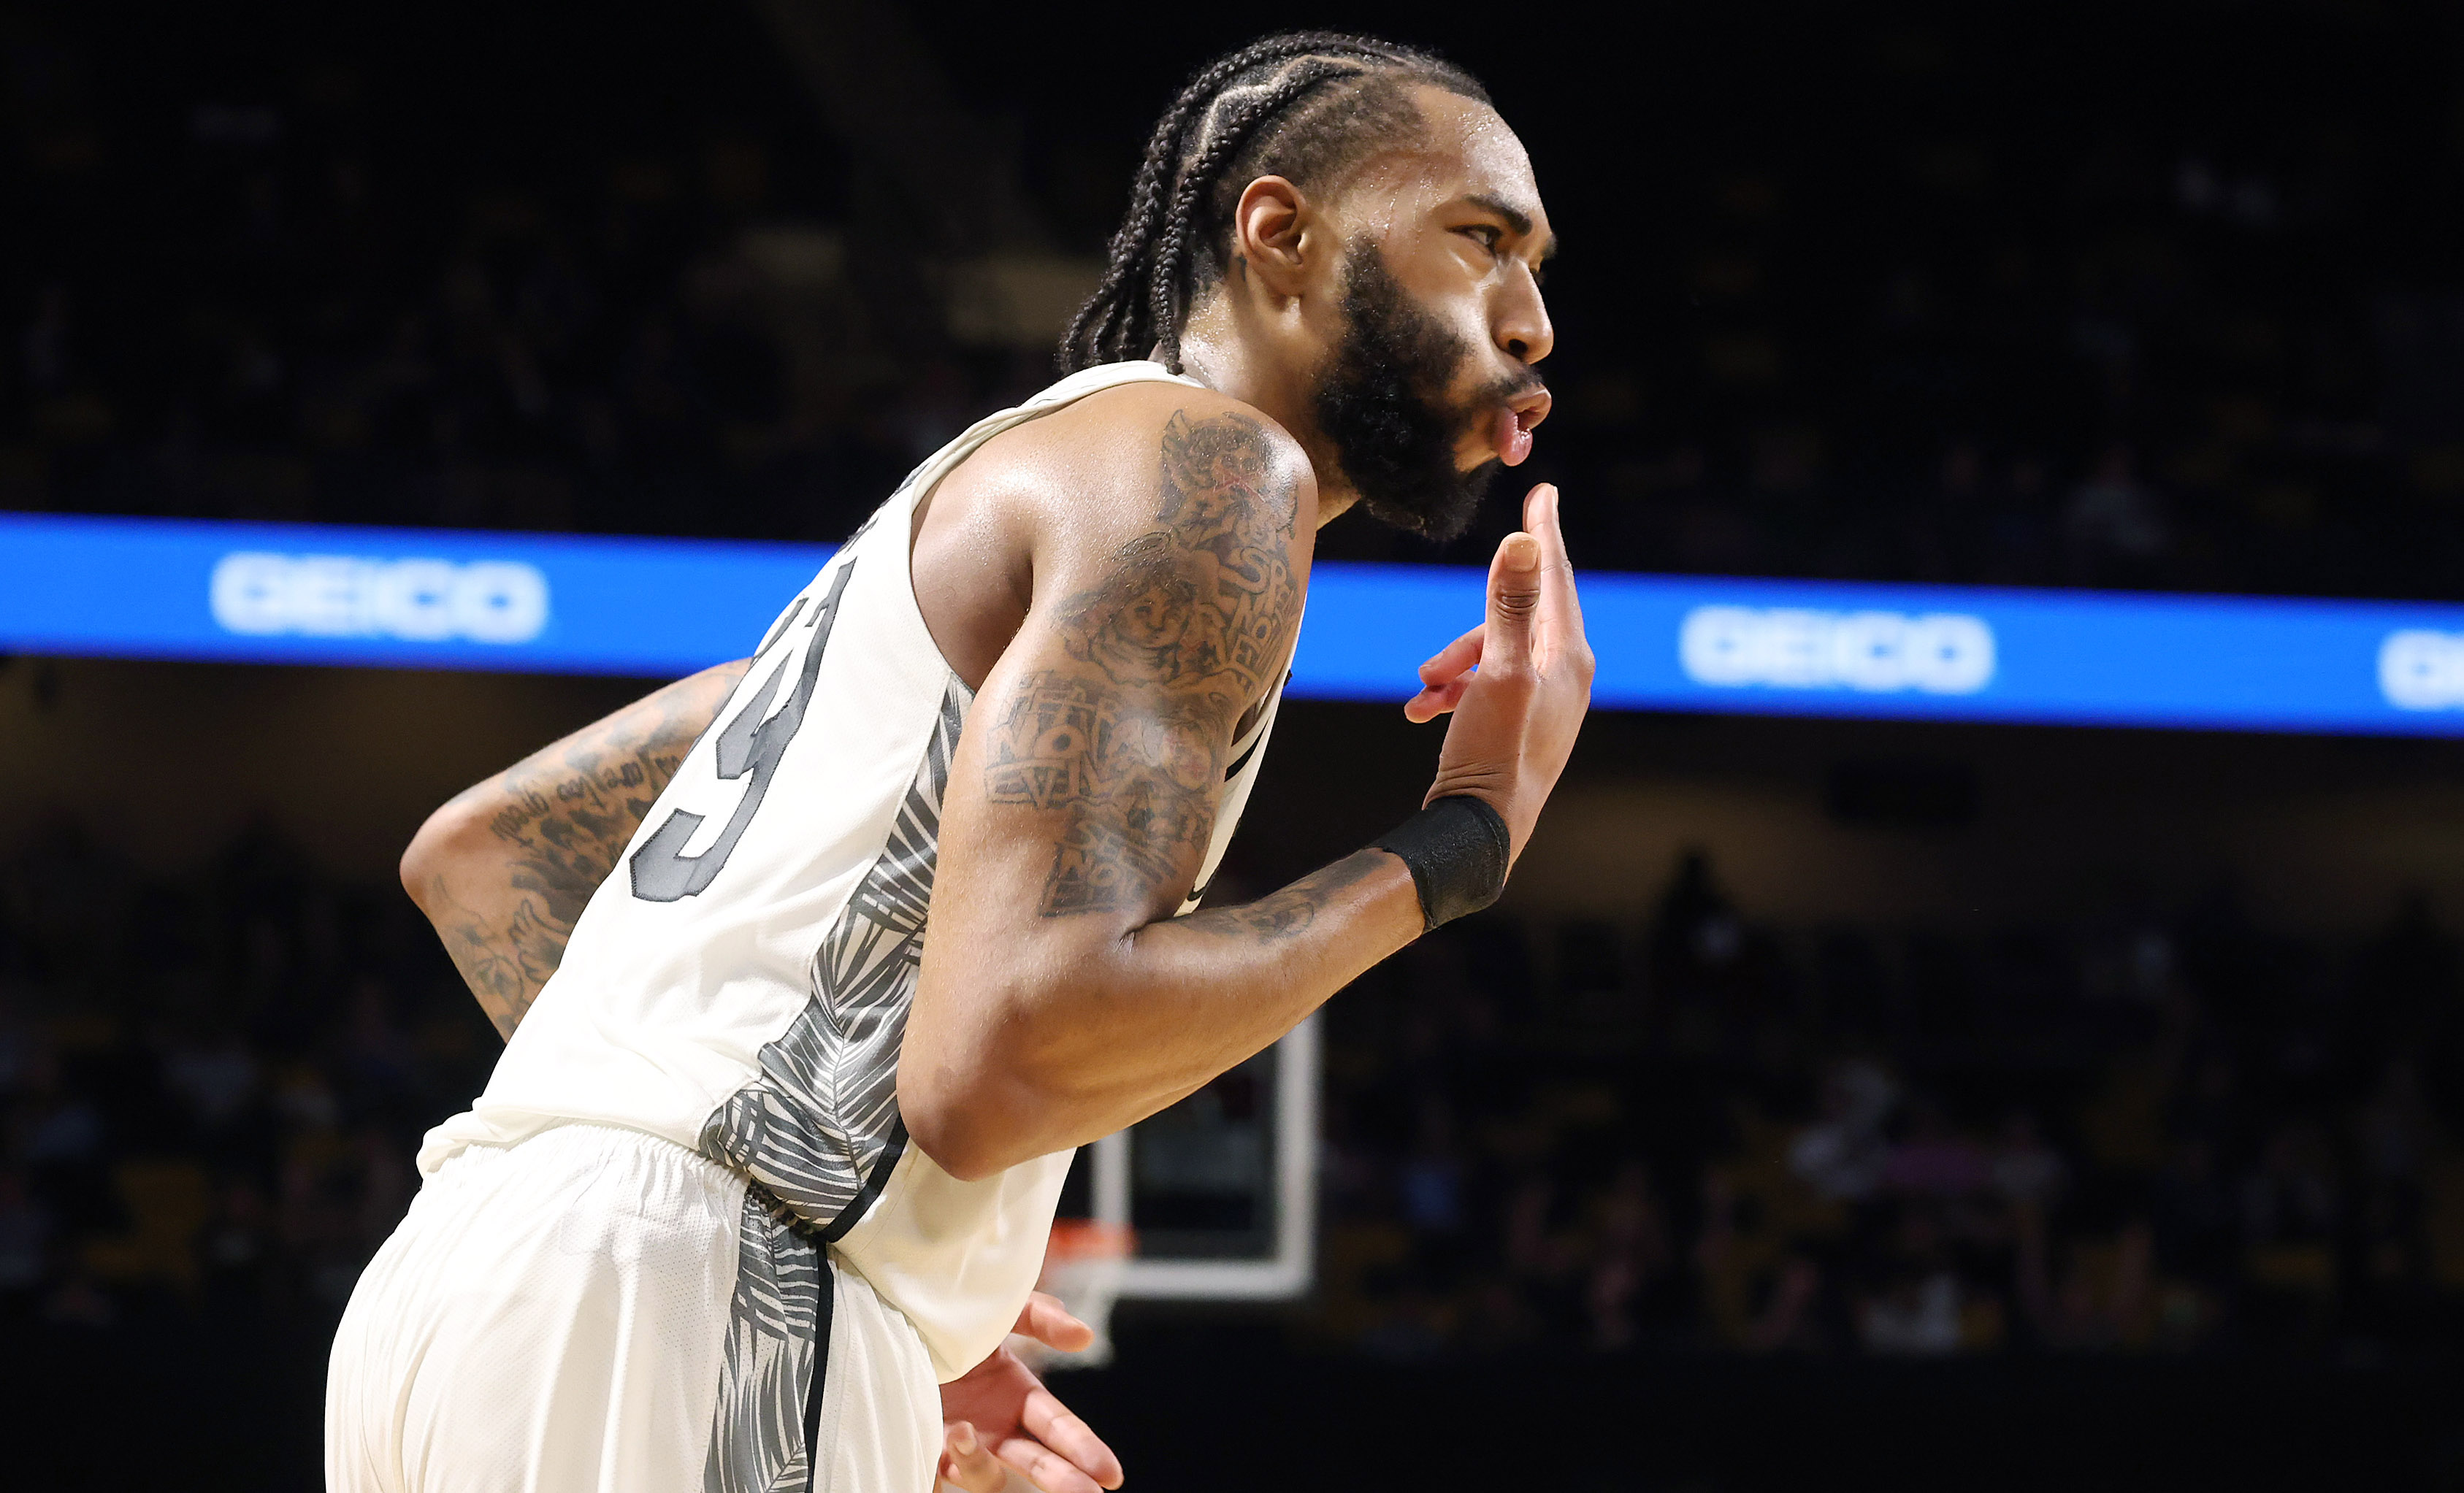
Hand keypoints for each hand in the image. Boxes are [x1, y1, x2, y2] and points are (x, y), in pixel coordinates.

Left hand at [937, 1293, 1123, 1492]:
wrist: (880, 1319)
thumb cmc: (943, 1317)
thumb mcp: (995, 1311)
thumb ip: (1039, 1317)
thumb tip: (1084, 1337)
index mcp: (1017, 1396)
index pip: (1059, 1429)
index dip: (1084, 1450)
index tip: (1109, 1474)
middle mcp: (994, 1428)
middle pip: (1038, 1464)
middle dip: (1064, 1480)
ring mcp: (959, 1446)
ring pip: (988, 1480)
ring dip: (980, 1466)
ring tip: (961, 1433)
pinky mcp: (922, 1454)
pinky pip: (939, 1477)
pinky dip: (947, 1466)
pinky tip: (943, 1444)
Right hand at [1407, 484, 1593, 863]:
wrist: (1482, 831)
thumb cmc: (1494, 753)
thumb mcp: (1499, 672)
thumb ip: (1509, 606)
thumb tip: (1524, 541)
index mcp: (1568, 656)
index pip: (1556, 576)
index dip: (1545, 531)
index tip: (1543, 491)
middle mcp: (1564, 676)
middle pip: (1515, 617)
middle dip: (1466, 632)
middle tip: (1428, 665)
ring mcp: (1544, 702)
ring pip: (1493, 652)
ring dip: (1451, 664)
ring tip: (1422, 693)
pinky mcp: (1519, 724)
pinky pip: (1484, 685)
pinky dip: (1454, 689)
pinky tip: (1423, 711)